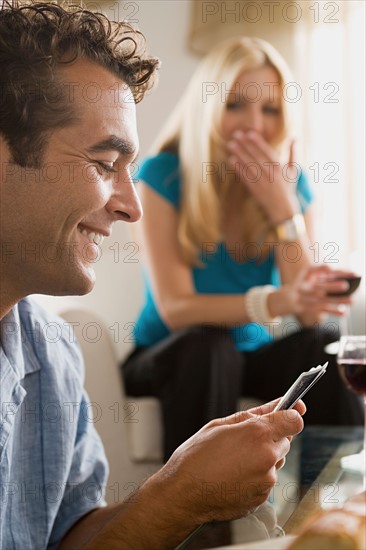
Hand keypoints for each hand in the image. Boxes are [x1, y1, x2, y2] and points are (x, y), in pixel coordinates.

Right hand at [160, 400, 304, 523]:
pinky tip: (234, 474)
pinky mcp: (262, 498)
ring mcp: (266, 480)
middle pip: (286, 440)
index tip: (285, 413)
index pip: (294, 420)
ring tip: (235, 459)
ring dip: (264, 457)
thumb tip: (278, 404)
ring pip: (276, 460)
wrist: (183, 493)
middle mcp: (267, 457)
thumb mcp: (221, 425)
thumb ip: (255, 413)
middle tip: (245, 439)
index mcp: (257, 434)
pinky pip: (266, 479)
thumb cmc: (196, 457)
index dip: (290, 415)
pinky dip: (256, 475)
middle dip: (271, 436)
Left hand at [227, 130, 298, 223]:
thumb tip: (295, 137)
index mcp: (280, 167)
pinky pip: (245, 177)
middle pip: (256, 157)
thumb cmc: (288, 188)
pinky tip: (231, 160)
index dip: (258, 142)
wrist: (283, 209)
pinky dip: (238, 168)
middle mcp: (271, 174)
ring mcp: (262, 182)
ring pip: (249, 166)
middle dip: (245, 145)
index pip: (267, 152)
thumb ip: (293, 152)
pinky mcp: (254, 190)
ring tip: (231, 145)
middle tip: (236, 135)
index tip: (249, 134)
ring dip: (239, 154)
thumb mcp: (293, 170)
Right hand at [270, 265, 354, 317]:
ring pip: (322, 299)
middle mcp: (304, 285)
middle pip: (320, 285)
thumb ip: (323, 273)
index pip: (324, 272)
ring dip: (337, 300)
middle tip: (345, 286)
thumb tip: (340, 277)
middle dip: (333, 286)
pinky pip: (320, 310)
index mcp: (307, 274)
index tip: (353, 274)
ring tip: (351, 301)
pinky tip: (343, 312)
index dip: (338, 273)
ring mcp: (303, 297)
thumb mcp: (309, 276)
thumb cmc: (302, 287)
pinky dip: (333, 311)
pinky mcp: (303, 308)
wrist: (284, 300)